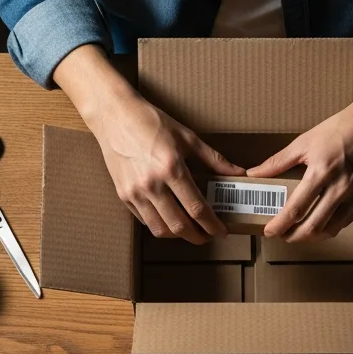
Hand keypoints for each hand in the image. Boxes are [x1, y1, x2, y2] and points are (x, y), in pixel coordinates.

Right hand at [54, 45, 243, 243]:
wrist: (114, 116)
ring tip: (189, 232)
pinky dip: (160, 225)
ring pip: (160, 229)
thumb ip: (214, 160)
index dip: (212, 225)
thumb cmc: (151, 123)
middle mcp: (152, 185)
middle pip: (179, 226)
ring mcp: (135, 192)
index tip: (221, 231)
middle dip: (197, 237)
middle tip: (208, 236)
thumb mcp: (187, 137)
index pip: (197, 208)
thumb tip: (238, 173)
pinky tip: (169, 219)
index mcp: (172, 169)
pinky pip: (145, 220)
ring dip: (178, 236)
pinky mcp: (123, 195)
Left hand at [247, 36, 352, 242]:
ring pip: (331, 229)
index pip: (295, 208)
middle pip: (313, 226)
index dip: (280, 225)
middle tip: (282, 236)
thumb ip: (278, 162)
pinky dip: (331, 228)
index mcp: (321, 172)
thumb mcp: (305, 142)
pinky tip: (322, 225)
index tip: (269, 231)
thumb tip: (254, 173)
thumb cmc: (340, 129)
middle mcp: (340, 188)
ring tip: (300, 234)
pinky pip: (346, 221)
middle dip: (294, 236)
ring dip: (312, 237)